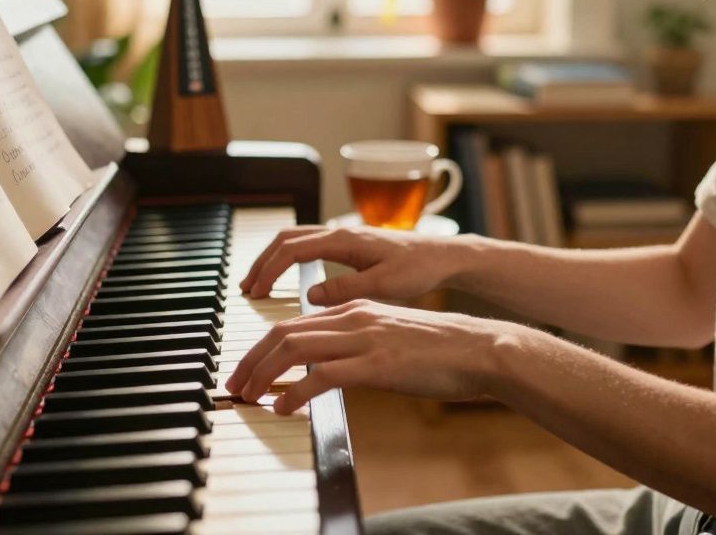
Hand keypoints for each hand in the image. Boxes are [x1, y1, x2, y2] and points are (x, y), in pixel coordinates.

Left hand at [223, 299, 514, 414]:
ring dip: (264, 374)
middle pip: (283, 332)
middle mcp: (353, 317)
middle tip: (235, 384)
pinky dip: (295, 392)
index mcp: (354, 309)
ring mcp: (365, 339)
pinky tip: (284, 408)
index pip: (293, 323)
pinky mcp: (378, 364)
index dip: (261, 347)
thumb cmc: (440, 350)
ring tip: (249, 396)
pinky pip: (323, 376)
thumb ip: (357, 345)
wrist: (480, 349)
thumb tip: (329, 369)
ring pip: (295, 348)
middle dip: (251, 359)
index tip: (247, 370)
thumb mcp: (389, 338)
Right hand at [239, 225, 472, 304]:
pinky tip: (289, 278)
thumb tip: (309, 296)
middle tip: (247, 288)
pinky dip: (290, 259)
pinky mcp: (350, 246)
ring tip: (259, 283)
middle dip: (262, 262)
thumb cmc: (419, 268)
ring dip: (274, 259)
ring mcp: (344, 237)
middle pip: (286, 239)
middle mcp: (340, 233)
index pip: (292, 249)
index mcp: (344, 240)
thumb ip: (345, 289)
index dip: (269, 270)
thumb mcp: (384, 284)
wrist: (444, 256)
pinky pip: (309, 246)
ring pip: (296, 240)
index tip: (256, 292)